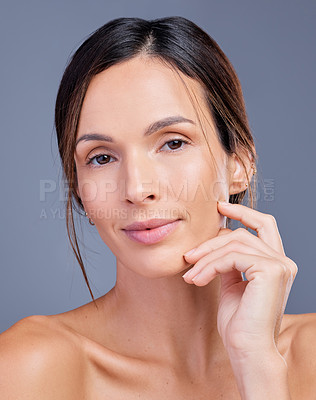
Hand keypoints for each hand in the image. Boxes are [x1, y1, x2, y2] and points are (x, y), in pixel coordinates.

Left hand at [182, 201, 297, 358]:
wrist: (247, 350)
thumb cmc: (239, 323)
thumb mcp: (232, 284)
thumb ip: (229, 262)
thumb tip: (215, 242)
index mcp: (276, 262)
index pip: (264, 224)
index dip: (243, 212)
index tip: (220, 206)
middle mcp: (283, 261)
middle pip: (242, 233)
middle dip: (212, 240)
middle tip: (188, 255)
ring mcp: (279, 264)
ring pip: (234, 243)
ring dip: (206, 256)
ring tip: (190, 273)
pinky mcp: (269, 271)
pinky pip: (231, 257)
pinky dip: (209, 266)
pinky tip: (197, 279)